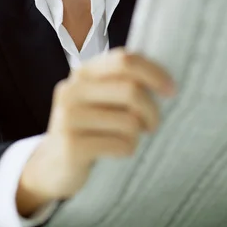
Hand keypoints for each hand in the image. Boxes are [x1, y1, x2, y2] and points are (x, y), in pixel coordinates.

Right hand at [16, 48, 175, 215]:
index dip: (154, 73)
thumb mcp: (102, 99)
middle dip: (152, 110)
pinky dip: (128, 150)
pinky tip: (116, 151)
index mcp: (83, 72)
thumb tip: (166, 80)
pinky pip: (121, 145)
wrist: (54, 166)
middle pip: (131, 91)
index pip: (125, 60)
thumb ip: (123, 82)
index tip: (172, 90)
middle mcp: (72, 90)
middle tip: (153, 124)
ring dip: (138, 135)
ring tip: (129, 139)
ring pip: (129, 122)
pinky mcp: (71, 146)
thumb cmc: (91, 128)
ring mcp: (68, 118)